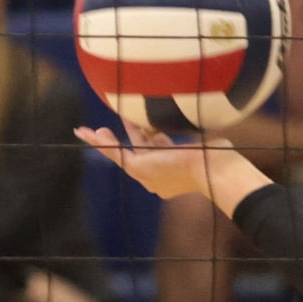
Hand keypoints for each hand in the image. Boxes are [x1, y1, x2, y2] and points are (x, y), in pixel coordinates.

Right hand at [77, 121, 269, 212]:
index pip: (157, 152)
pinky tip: (85, 133)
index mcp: (175, 173)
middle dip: (125, 139)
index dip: (148, 138)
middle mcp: (160, 178)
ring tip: (92, 131)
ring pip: (123, 155)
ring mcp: (149, 175)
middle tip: (110, 126)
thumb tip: (196, 123)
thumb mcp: (200, 144)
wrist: (214, 170)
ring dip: (105, 141)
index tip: (144, 126)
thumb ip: (192, 137)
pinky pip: (115, 153)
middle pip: (138, 153)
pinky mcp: (140, 169)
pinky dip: (100, 143)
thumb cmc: (217, 158)